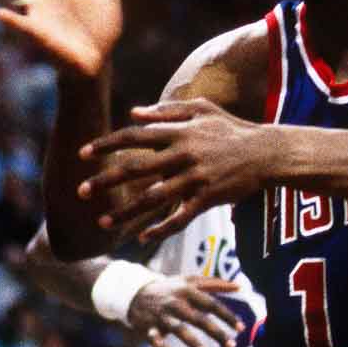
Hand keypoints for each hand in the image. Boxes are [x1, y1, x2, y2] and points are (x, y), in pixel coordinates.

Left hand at [77, 98, 265, 244]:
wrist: (267, 152)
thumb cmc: (233, 127)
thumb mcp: (202, 109)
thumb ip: (167, 110)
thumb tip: (134, 113)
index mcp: (179, 132)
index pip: (134, 136)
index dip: (107, 145)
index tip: (83, 153)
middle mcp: (183, 155)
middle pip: (136, 169)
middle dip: (105, 181)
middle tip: (80, 192)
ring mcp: (195, 178)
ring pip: (153, 198)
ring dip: (126, 212)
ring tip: (103, 223)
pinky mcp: (208, 198)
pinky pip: (180, 217)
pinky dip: (161, 229)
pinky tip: (143, 237)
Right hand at [129, 275, 244, 346]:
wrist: (136, 292)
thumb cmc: (171, 288)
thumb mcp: (191, 281)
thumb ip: (215, 284)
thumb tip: (239, 286)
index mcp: (188, 291)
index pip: (212, 304)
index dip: (227, 316)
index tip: (240, 328)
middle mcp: (176, 302)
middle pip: (198, 318)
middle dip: (215, 332)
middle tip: (231, 345)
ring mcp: (162, 315)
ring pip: (177, 328)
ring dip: (190, 340)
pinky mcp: (148, 326)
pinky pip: (154, 338)